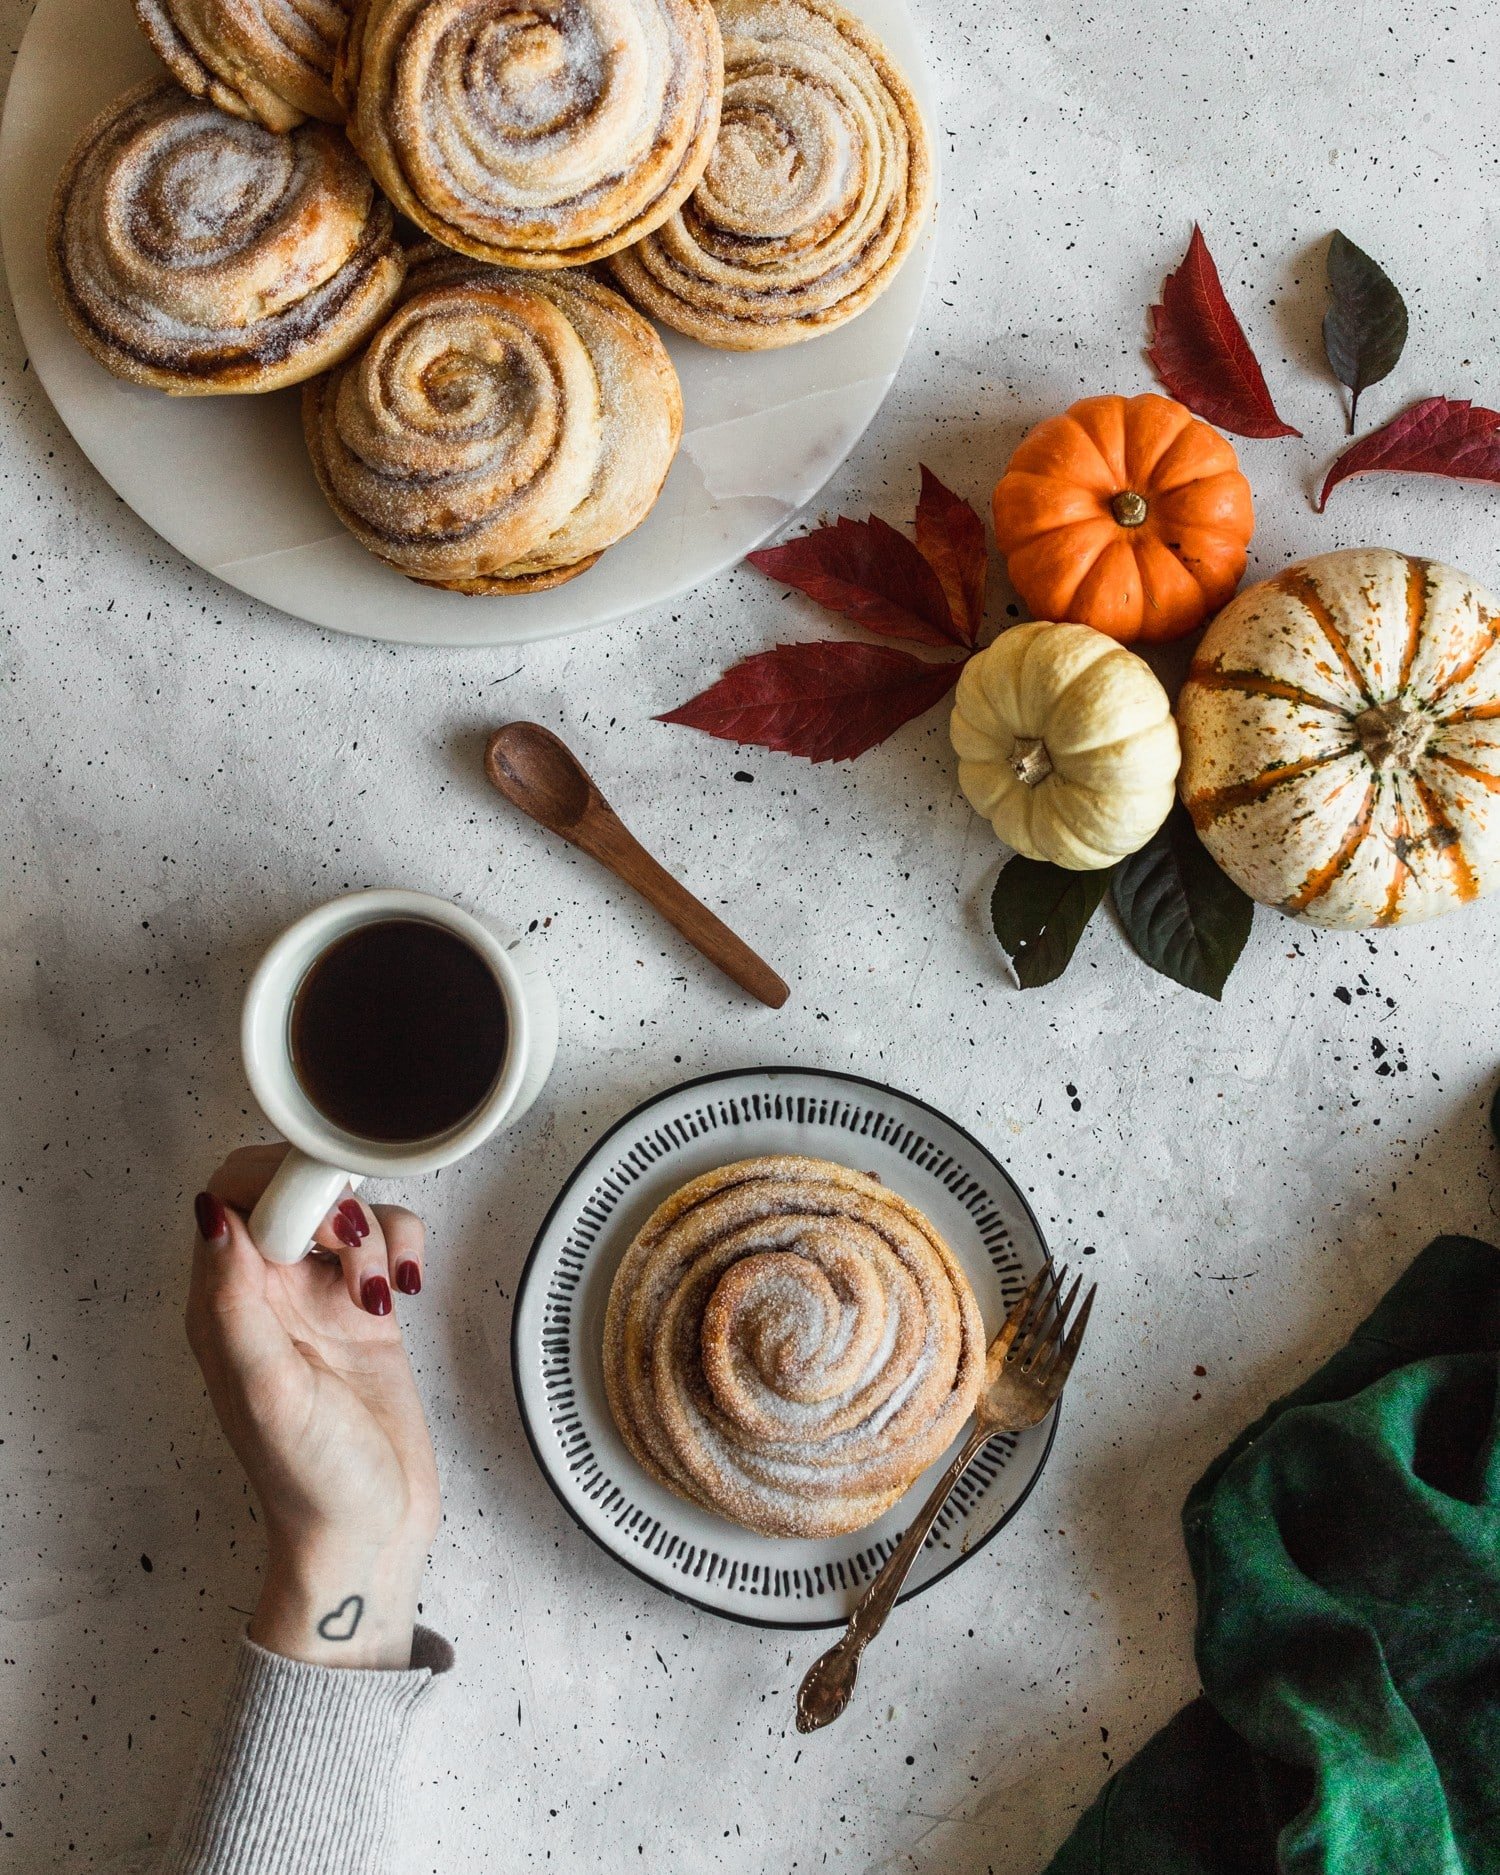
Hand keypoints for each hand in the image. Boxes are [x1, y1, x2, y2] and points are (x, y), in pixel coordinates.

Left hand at [186, 1145, 441, 1669]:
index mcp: (223, 1304)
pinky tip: (404, 1290)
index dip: (279, 1185)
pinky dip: (402, 1248)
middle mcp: (265, 1292)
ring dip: (374, 1231)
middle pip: (292, 1188)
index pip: (232, 1195)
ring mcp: (318, 1296)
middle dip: (334, 1201)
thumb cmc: (312, 1479)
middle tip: (354, 1248)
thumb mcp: (267, 1390)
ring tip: (379, 1291)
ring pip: (345, 1207)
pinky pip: (384, 1241)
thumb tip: (210, 1213)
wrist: (370, 1531)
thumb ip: (234, 1300)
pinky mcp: (364, 1308)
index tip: (320, 1218)